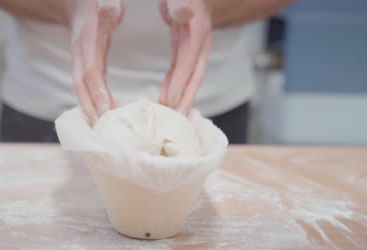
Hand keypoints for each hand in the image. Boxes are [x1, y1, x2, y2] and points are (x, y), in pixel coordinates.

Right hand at [66, 0, 124, 122]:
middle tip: (105, 130)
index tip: (107, 111)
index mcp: (87, 38)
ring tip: (103, 131)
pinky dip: (91, 104)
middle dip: (92, 110)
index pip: (90, 70)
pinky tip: (102, 117)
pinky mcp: (82, 65)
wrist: (77, 2)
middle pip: (80, 87)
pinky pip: (84, 88)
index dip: (97, 91)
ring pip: (80, 90)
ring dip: (90, 111)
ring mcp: (78, 60)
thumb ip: (107, 4)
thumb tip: (111, 8)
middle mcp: (79, 52)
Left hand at [158, 0, 212, 114]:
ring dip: (182, 99)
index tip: (171, 101)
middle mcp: (200, 44)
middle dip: (186, 100)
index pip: (188, 61)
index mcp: (197, 31)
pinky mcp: (188, 52)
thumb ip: (180, 6)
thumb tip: (181, 13)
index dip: (180, 81)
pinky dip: (175, 88)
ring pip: (191, 80)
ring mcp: (196, 50)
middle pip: (195, 78)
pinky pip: (182, 74)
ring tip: (171, 118)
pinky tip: (166, 100)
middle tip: (176, 121)